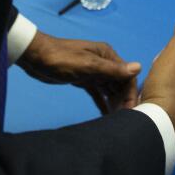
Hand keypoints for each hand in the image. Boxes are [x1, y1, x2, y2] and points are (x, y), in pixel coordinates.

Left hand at [16, 30, 139, 113]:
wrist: (35, 57)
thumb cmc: (61, 58)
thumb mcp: (88, 65)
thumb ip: (112, 69)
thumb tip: (139, 67)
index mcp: (107, 55)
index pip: (126, 75)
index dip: (130, 93)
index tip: (131, 110)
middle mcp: (103, 62)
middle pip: (119, 83)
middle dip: (123, 100)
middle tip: (124, 119)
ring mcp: (93, 71)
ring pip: (109, 89)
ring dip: (114, 102)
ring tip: (117, 120)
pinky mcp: (83, 79)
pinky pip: (97, 92)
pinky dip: (102, 102)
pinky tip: (106, 115)